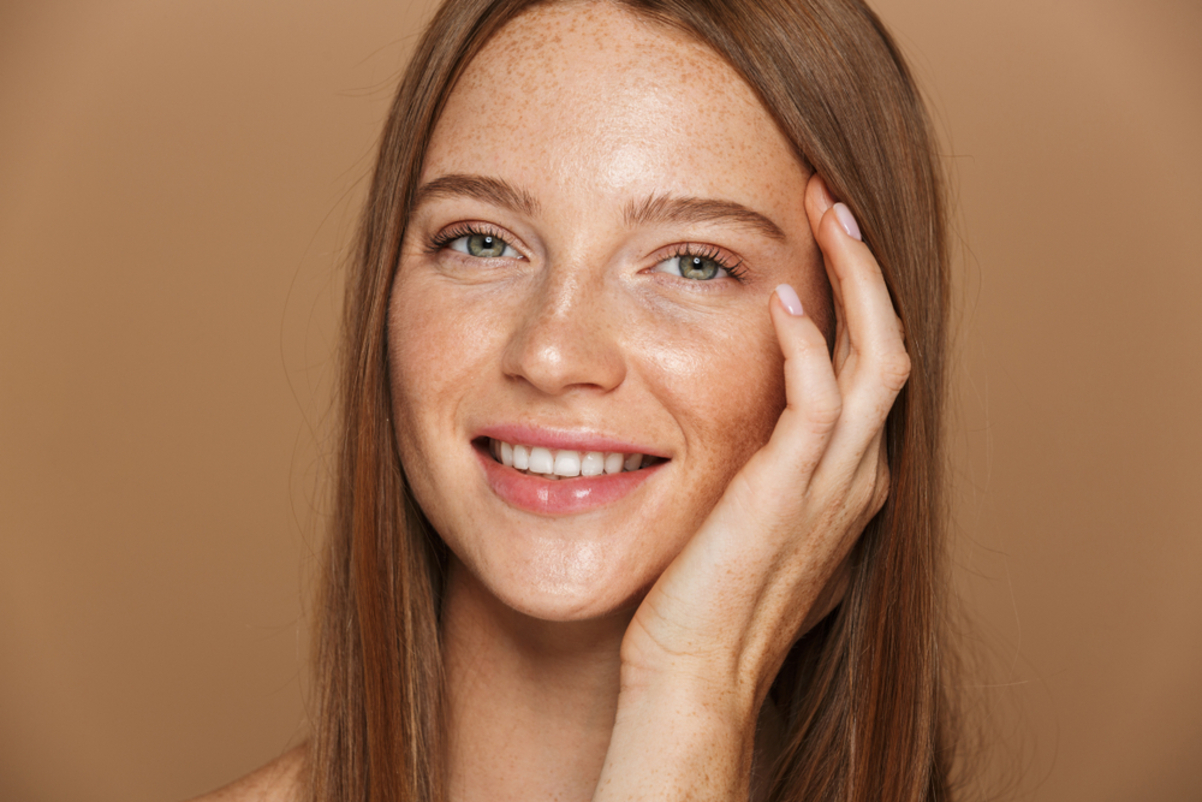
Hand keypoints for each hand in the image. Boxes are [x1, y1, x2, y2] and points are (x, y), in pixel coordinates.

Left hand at [594, 174, 909, 799]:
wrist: (695, 668)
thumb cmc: (707, 595)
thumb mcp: (749, 516)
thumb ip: (762, 467)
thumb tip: (740, 435)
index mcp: (847, 475)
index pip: (869, 364)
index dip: (856, 297)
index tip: (818, 241)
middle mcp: (857, 472)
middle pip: (888, 344)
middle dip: (865, 268)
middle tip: (830, 202)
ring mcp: (835, 482)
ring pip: (877, 356)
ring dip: (856, 279)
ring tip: (825, 213)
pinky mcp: (793, 491)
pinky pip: (821, 399)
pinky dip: (811, 342)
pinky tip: (783, 298)